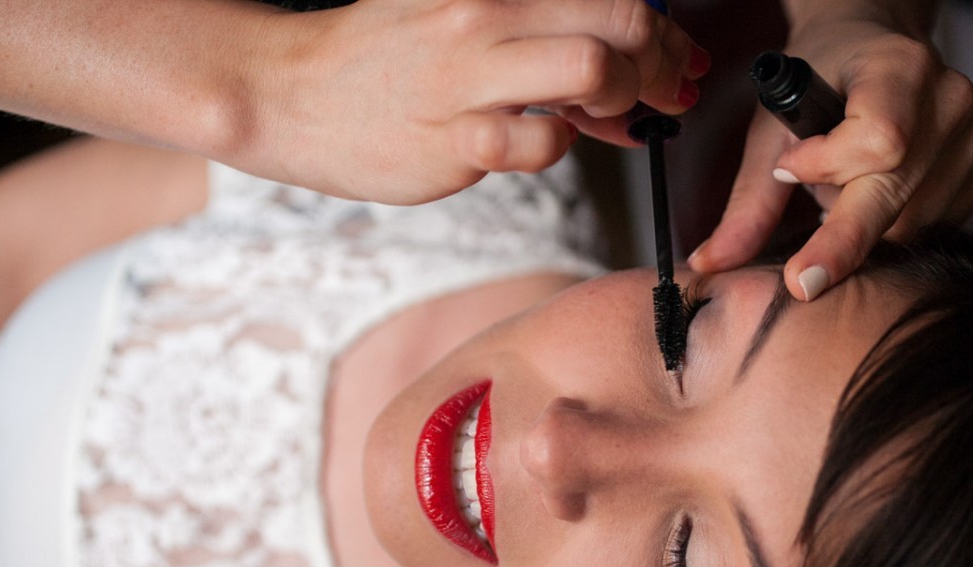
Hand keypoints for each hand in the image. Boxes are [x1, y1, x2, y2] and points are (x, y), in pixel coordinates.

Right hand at [233, 0, 707, 202]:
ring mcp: (468, 75)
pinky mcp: (454, 139)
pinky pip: (541, 143)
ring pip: (592, 68)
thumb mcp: (461, 15)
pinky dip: (558, 146)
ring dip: (621, 99)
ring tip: (607, 118)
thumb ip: (543, 33)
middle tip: (664, 93)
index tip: (678, 59)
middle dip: (663, 63)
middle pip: (621, 19)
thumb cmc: (388, 58)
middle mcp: (484, 12)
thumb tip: (629, 71)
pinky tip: (539, 143)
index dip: (665, 28)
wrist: (295, 93)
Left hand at [687, 18, 972, 300]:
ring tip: (842, 193)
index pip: (879, 139)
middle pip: (897, 193)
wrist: (868, 48)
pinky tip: (872, 204)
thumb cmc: (818, 81)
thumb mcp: (771, 128)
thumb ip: (747, 201)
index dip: (830, 167)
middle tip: (803, 276)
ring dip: (866, 226)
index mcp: (899, 68)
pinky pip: (935, 225)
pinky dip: (894, 230)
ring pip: (914, 221)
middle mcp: (948, 98)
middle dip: (843, 236)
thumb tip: (711, 262)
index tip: (790, 172)